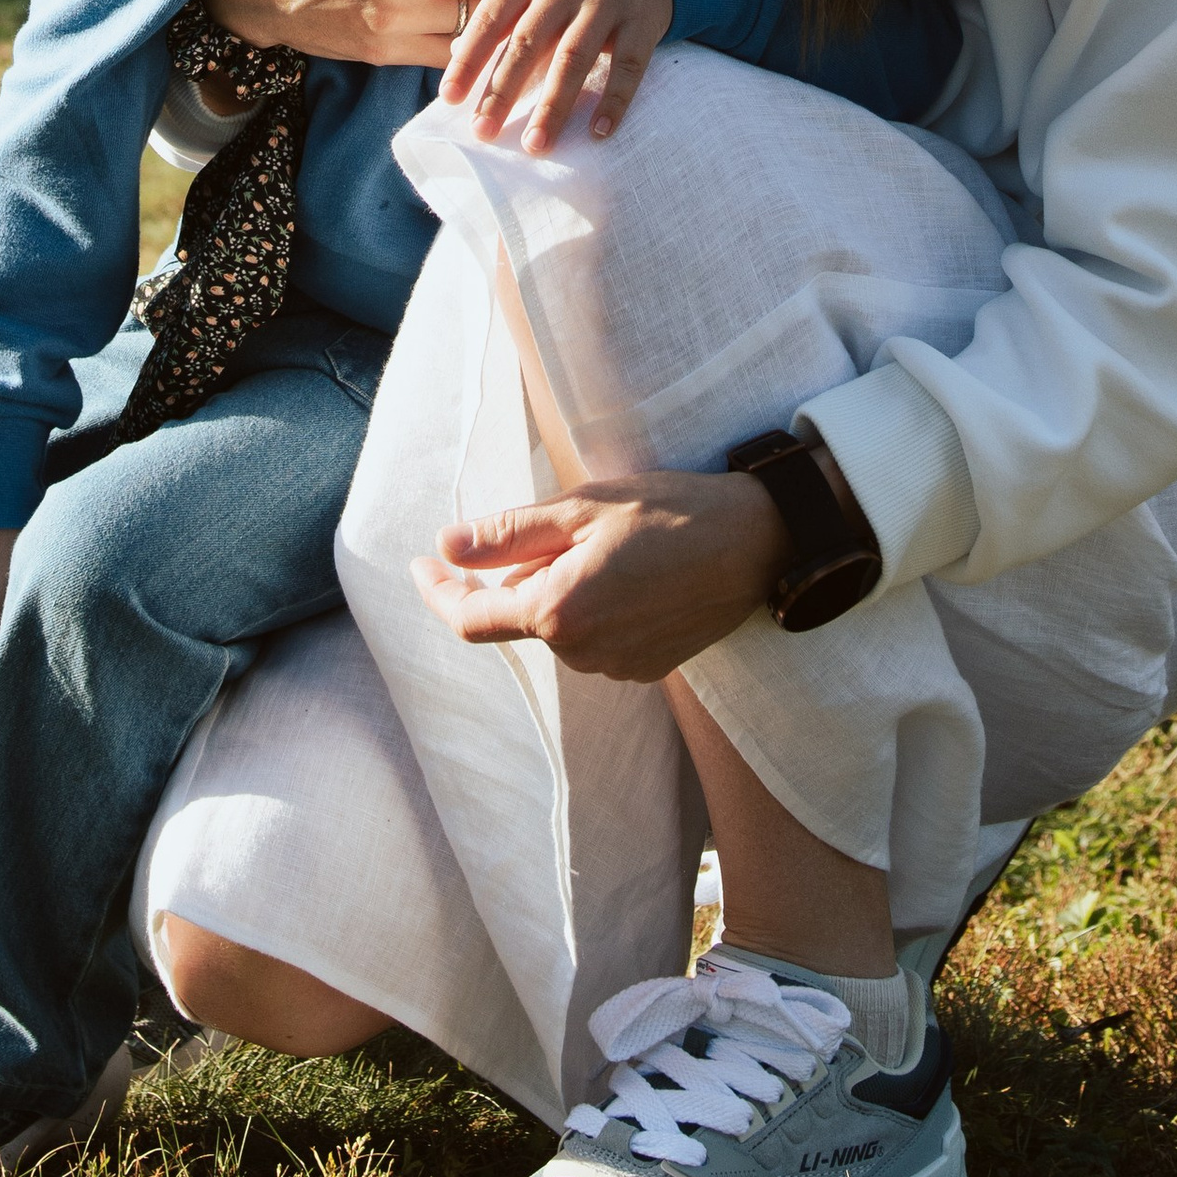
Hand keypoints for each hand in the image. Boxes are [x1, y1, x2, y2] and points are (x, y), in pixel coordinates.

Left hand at [412, 468, 787, 682]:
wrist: (757, 543)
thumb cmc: (670, 513)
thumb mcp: (581, 507)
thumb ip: (507, 535)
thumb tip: (446, 547)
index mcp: (558, 611)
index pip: (471, 619)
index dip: (438, 593)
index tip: (419, 566)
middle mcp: (582, 652)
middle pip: (521, 615)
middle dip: (520, 573)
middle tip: (560, 523)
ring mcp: (617, 666)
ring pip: (560, 625)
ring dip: (561, 587)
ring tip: (608, 541)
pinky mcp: (647, 668)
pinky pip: (597, 638)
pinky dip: (595, 605)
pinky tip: (631, 569)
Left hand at [444, 0, 673, 146]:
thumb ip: (500, 16)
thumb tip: (453, 53)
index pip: (490, 19)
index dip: (469, 59)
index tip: (449, 99)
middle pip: (528, 42)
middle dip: (503, 90)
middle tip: (483, 132)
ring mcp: (604, 3)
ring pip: (574, 58)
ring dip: (554, 105)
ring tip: (535, 144)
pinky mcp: (642, 21)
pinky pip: (627, 66)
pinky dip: (614, 101)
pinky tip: (598, 132)